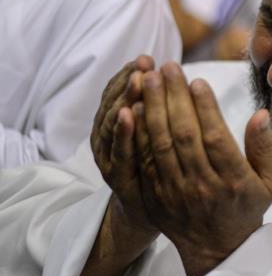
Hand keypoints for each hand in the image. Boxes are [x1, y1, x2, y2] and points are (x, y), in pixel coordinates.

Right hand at [91, 56, 157, 233]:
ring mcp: (111, 163)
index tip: (144, 59)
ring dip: (122, 102)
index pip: (117, 95)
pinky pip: (119, 156)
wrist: (152, 216)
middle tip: (142, 65)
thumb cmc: (159, 169)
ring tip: (136, 81)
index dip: (127, 76)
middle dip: (126, 83)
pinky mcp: (121, 182)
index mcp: (117, 127)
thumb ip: (153, 104)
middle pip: (112, 106)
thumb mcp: (154, 135)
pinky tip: (130, 115)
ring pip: (111, 128)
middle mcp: (108, 143)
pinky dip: (122, 135)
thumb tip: (160, 68)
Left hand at [134, 63, 271, 275]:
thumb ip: (265, 147)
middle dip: (173, 97)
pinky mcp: (155, 198)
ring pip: (159, 146)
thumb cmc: (247, 207)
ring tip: (148, 80)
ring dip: (151, 109)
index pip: (215, 137)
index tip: (197, 80)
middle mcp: (202, 186)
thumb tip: (261, 114)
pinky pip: (142, 162)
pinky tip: (134, 109)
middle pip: (183, 136)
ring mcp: (175, 193)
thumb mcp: (270, 181)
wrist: (218, 249)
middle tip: (167, 67)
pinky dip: (136, 135)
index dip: (204, 107)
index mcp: (233, 181)